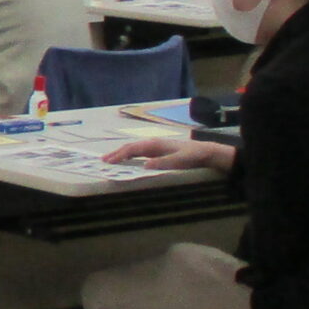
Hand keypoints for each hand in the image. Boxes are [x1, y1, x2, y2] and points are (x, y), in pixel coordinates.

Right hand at [102, 136, 234, 172]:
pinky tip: (128, 159)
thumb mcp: (179, 161)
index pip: (132, 149)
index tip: (108, 162)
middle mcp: (152, 143)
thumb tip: (144, 166)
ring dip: (122, 153)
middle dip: (116, 153)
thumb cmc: (192, 156)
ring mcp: (155, 146)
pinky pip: (139, 151)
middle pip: (130, 147)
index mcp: (155, 144)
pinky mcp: (158, 150)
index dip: (119, 155)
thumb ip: (162, 163)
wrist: (205, 152)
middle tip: (103, 161)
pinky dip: (130, 154)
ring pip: (134, 148)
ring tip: (111, 159)